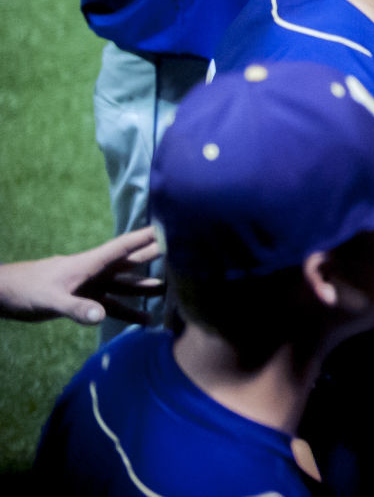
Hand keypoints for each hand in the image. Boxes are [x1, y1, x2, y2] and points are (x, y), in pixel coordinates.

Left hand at [0, 228, 162, 325]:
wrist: (3, 295)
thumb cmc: (25, 290)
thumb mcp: (50, 300)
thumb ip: (76, 309)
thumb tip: (101, 317)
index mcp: (90, 263)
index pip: (124, 247)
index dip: (147, 236)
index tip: (170, 226)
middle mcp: (96, 272)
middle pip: (131, 262)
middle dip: (156, 256)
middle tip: (183, 250)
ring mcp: (91, 286)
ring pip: (126, 285)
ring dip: (146, 286)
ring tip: (171, 288)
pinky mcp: (85, 300)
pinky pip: (112, 305)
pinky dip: (128, 311)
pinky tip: (144, 320)